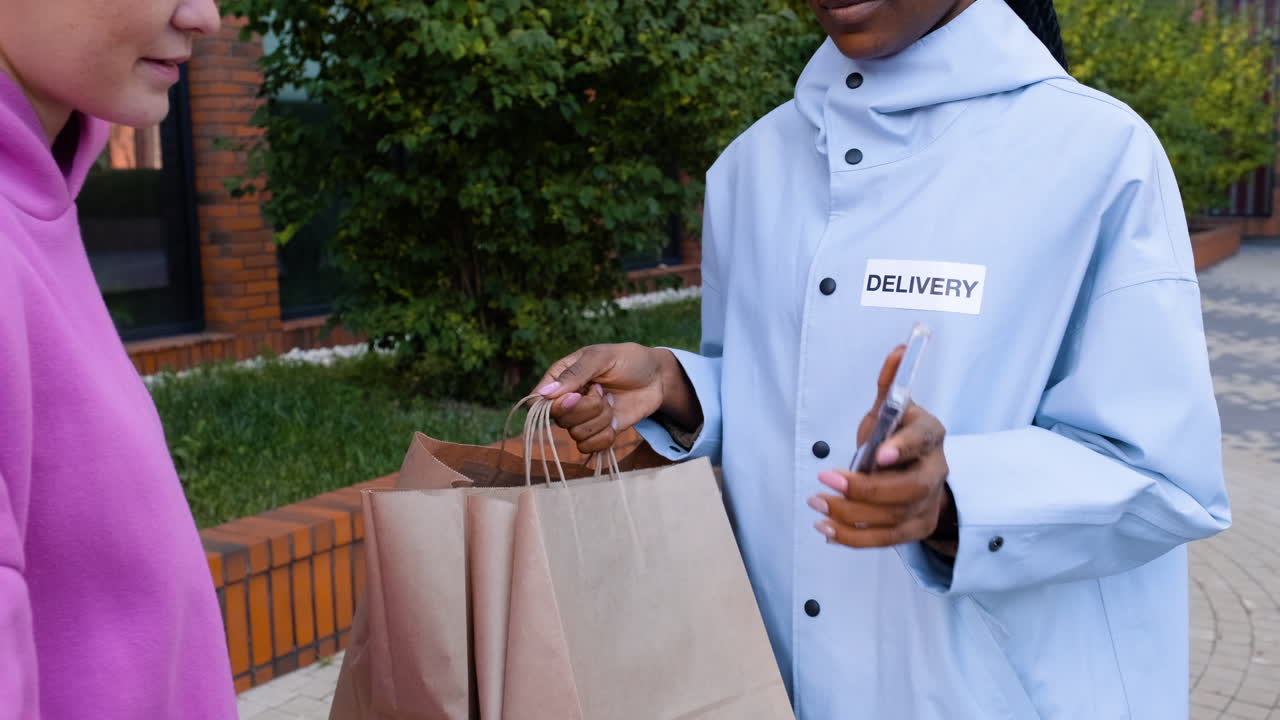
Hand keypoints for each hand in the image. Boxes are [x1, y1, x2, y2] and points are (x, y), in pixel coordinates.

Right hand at [532, 343, 700, 453]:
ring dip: (600, 420)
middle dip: (587, 408)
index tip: (576, 395)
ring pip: (576, 435)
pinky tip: (615, 420)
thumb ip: (575, 373)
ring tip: (611, 402)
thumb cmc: (628, 359)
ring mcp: (582, 419)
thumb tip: (545, 393)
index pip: (537, 402)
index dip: (554, 405)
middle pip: (559, 420)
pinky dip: (605, 437)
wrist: (657, 377)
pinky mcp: (598, 432)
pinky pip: (589, 448)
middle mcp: (567, 401)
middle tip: (603, 390)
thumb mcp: (602, 357)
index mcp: (560, 378)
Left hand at [808, 346, 953, 553]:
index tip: (878, 453)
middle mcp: (936, 470)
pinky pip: (886, 539)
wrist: (919, 470)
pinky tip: (826, 529)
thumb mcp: (892, 408)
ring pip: (894, 517)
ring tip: (817, 503)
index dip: (902, 447)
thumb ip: (890, 384)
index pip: (922, 440)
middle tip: (825, 480)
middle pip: (909, 488)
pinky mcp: (915, 527)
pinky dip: (854, 538)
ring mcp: (928, 503)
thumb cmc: (899, 435)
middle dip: (865, 489)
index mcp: (930, 434)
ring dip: (851, 514)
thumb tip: (899, 351)